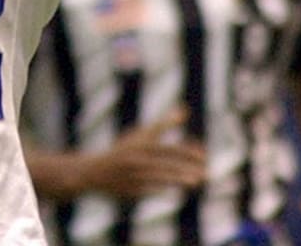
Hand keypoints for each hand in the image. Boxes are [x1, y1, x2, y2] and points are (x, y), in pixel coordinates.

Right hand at [78, 106, 206, 198]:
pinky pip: (149, 189)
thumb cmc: (123, 151)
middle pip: (164, 162)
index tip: (204, 155)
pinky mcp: (129, 190)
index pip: (168, 148)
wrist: (94, 171)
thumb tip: (184, 110)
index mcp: (140, 144)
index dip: (187, 151)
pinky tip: (177, 190)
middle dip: (186, 167)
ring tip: (196, 182)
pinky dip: (163, 189)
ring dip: (178, 179)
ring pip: (159, 177)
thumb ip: (164, 124)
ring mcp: (132, 175)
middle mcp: (136, 159)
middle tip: (206, 171)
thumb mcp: (141, 135)